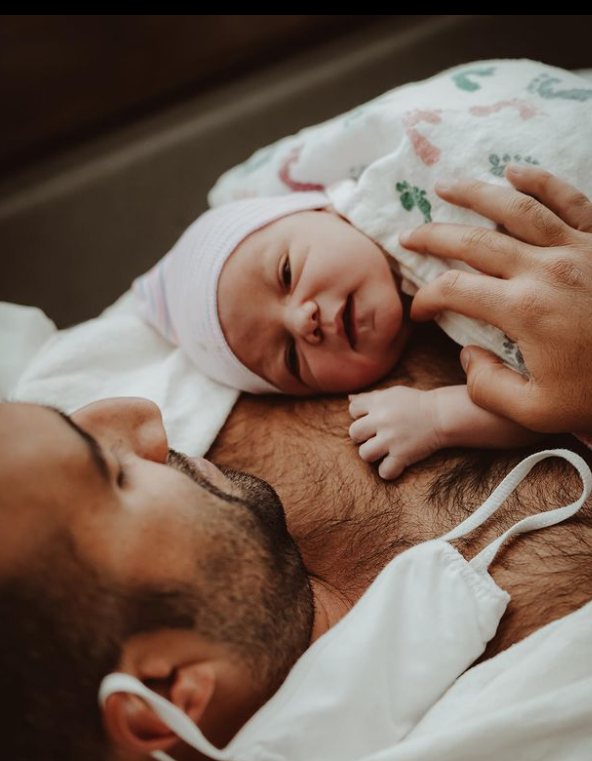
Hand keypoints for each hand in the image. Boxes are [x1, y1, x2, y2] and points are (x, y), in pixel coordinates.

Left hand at [348, 386, 440, 479]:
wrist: (442, 415)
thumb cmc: (416, 403)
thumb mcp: (392, 394)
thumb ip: (370, 397)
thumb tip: (349, 398)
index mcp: (378, 402)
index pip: (353, 410)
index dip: (361, 415)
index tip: (373, 419)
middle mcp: (382, 419)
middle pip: (354, 433)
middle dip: (362, 436)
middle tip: (376, 437)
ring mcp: (392, 438)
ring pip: (365, 454)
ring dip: (372, 454)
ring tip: (384, 451)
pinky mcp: (403, 455)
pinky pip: (384, 472)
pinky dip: (389, 471)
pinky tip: (395, 463)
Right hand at [402, 165, 591, 432]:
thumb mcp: (537, 413)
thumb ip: (488, 387)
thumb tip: (468, 355)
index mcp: (524, 310)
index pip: (455, 291)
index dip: (427, 298)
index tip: (419, 310)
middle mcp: (545, 269)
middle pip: (474, 241)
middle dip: (434, 237)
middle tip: (409, 236)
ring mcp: (577, 248)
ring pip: (516, 208)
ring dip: (475, 195)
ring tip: (445, 187)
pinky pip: (569, 199)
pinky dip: (541, 182)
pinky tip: (515, 171)